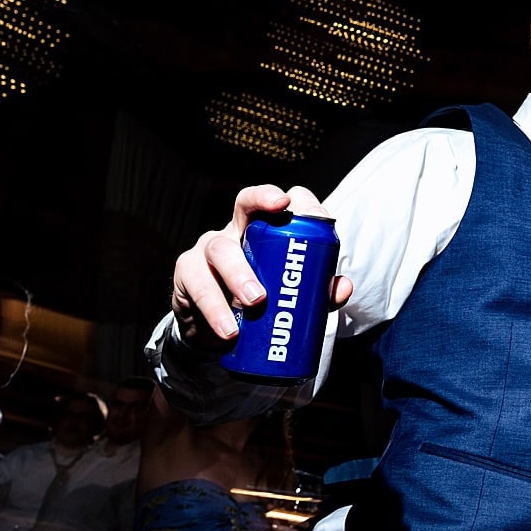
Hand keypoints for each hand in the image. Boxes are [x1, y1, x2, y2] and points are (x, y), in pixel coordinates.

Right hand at [170, 184, 353, 344]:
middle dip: (261, 215)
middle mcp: (236, 229)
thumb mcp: (292, 297)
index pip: (276, 200)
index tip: (295, 205)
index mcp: (265, 229)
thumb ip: (319, 292)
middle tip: (288, 233)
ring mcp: (208, 248)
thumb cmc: (262, 304)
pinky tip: (228, 329)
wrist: (219, 333)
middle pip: (244, 206)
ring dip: (238, 275)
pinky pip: (198, 284)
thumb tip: (342, 287)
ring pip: (221, 248)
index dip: (289, 197)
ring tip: (254, 303)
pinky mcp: (187, 273)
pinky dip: (214, 309)